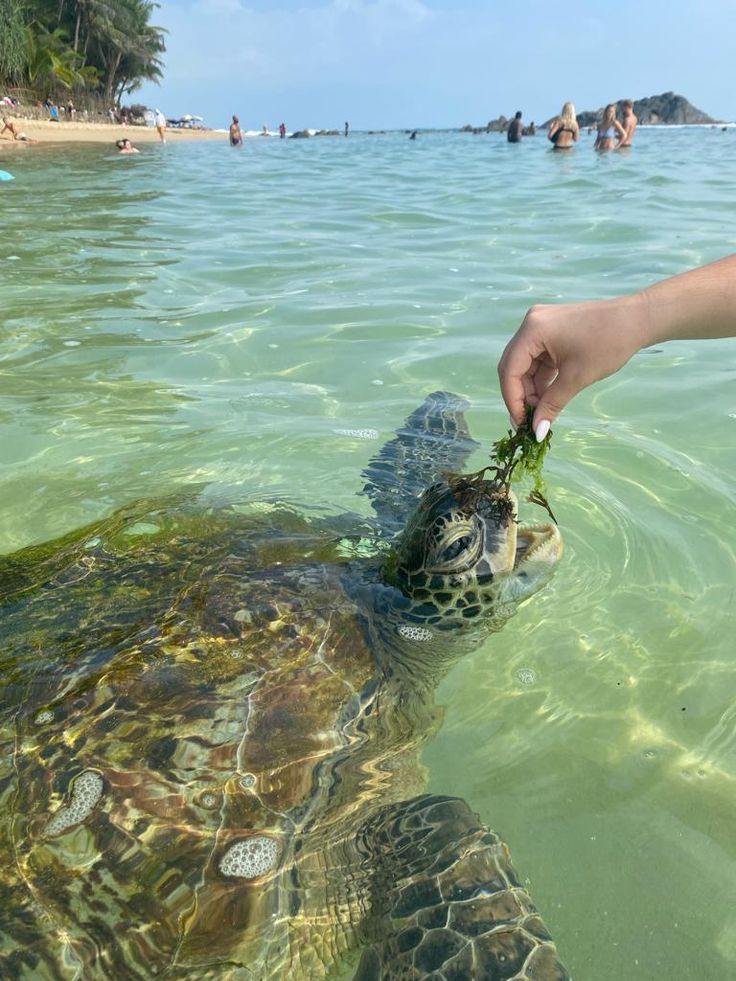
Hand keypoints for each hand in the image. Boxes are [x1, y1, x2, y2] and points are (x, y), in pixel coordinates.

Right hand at [497, 295, 647, 436]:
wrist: (637, 320)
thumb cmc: (609, 344)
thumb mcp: (576, 378)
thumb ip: (552, 404)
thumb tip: (537, 431)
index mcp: (533, 330)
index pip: (509, 370)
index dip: (513, 400)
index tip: (521, 423)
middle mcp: (531, 324)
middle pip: (513, 366)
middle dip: (520, 395)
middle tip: (528, 421)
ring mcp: (541, 326)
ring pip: (525, 365)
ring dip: (532, 389)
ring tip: (542, 412)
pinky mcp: (551, 331)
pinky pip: (538, 359)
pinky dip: (542, 379)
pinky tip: (549, 397)